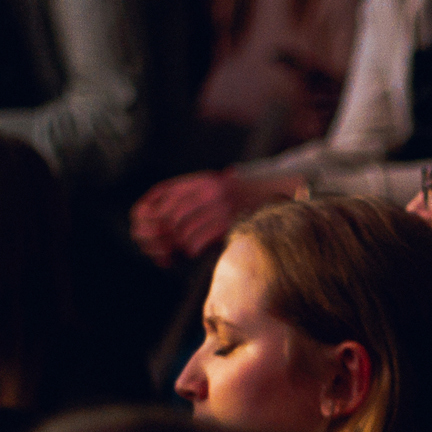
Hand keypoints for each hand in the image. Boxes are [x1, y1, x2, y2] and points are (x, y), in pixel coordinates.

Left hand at [129, 170, 293, 266]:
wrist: (278, 198)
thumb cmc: (243, 200)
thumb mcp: (217, 189)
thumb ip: (192, 195)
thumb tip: (162, 215)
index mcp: (203, 180)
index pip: (165, 193)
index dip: (154, 210)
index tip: (153, 224)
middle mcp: (209, 190)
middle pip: (171, 213)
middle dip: (167, 231)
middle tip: (169, 242)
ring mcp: (220, 206)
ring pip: (183, 229)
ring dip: (180, 242)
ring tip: (185, 247)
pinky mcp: (229, 223)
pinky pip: (198, 240)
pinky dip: (193, 249)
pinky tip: (197, 250)